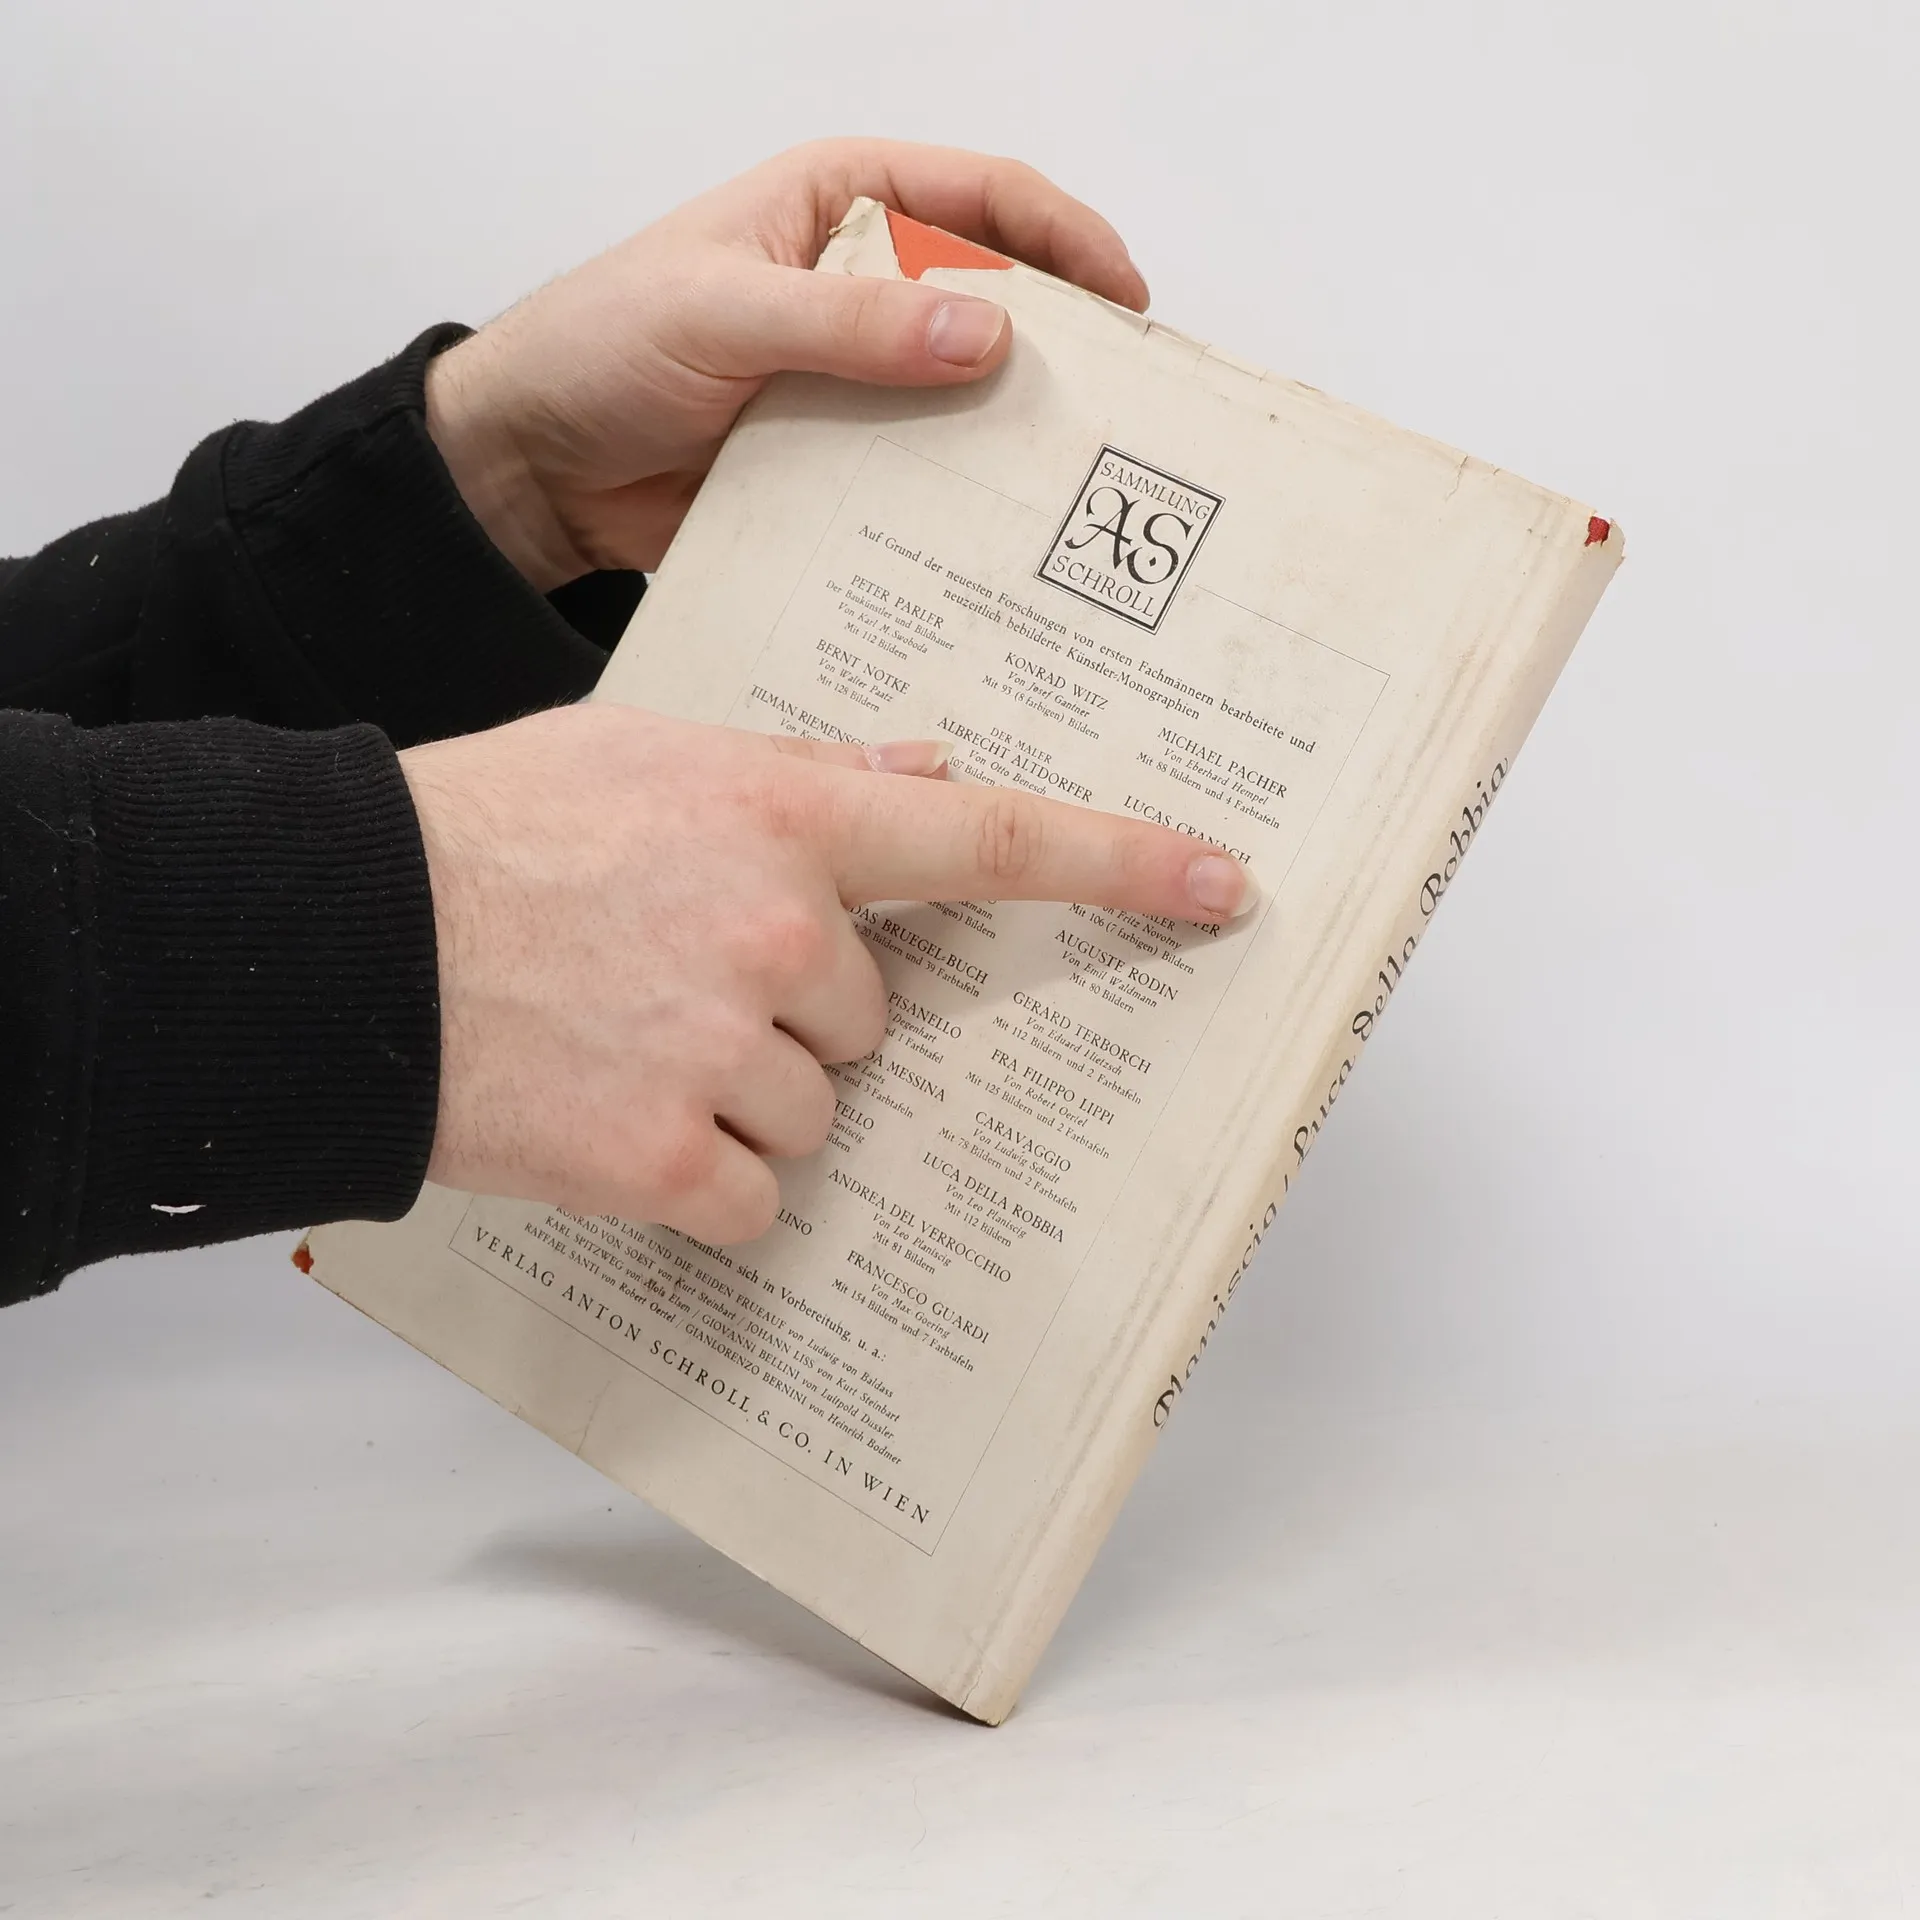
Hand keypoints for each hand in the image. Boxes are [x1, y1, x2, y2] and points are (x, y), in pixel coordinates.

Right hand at [402, 705, 1248, 1244]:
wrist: (341, 942)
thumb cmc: (484, 836)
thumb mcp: (643, 758)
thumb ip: (800, 774)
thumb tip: (918, 767)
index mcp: (782, 817)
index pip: (985, 839)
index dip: (1118, 863)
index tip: (1221, 885)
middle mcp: (779, 932)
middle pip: (874, 1016)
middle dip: (802, 1013)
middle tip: (680, 984)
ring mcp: (730, 1053)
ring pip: (819, 1110)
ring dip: (748, 1097)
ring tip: (628, 1047)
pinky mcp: (676, 1163)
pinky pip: (760, 1197)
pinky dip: (709, 1183)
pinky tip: (621, 1123)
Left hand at [424, 139, 1148, 588]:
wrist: (527, 467)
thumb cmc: (598, 348)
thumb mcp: (722, 314)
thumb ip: (847, 321)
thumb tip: (985, 333)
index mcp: (839, 208)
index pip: (983, 199)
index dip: (1069, 241)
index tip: (1132, 306)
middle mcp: (861, 290)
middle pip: (995, 305)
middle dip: (1063, 352)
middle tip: (1129, 416)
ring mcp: (854, 381)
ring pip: (963, 402)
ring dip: (1015, 442)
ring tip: (1080, 494)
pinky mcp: (838, 462)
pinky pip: (916, 479)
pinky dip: (956, 507)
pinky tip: (996, 548)